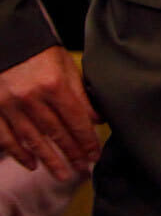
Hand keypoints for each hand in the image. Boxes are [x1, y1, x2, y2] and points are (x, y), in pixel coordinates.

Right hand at [0, 47, 99, 180]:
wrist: (9, 41)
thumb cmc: (41, 52)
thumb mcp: (66, 66)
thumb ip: (80, 93)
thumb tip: (97, 119)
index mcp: (54, 84)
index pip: (75, 119)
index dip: (86, 140)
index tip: (94, 155)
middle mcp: (32, 97)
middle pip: (55, 133)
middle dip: (71, 153)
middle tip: (82, 168)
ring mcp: (10, 105)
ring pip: (32, 140)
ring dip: (49, 159)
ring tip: (62, 173)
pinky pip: (7, 138)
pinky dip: (20, 153)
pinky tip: (32, 164)